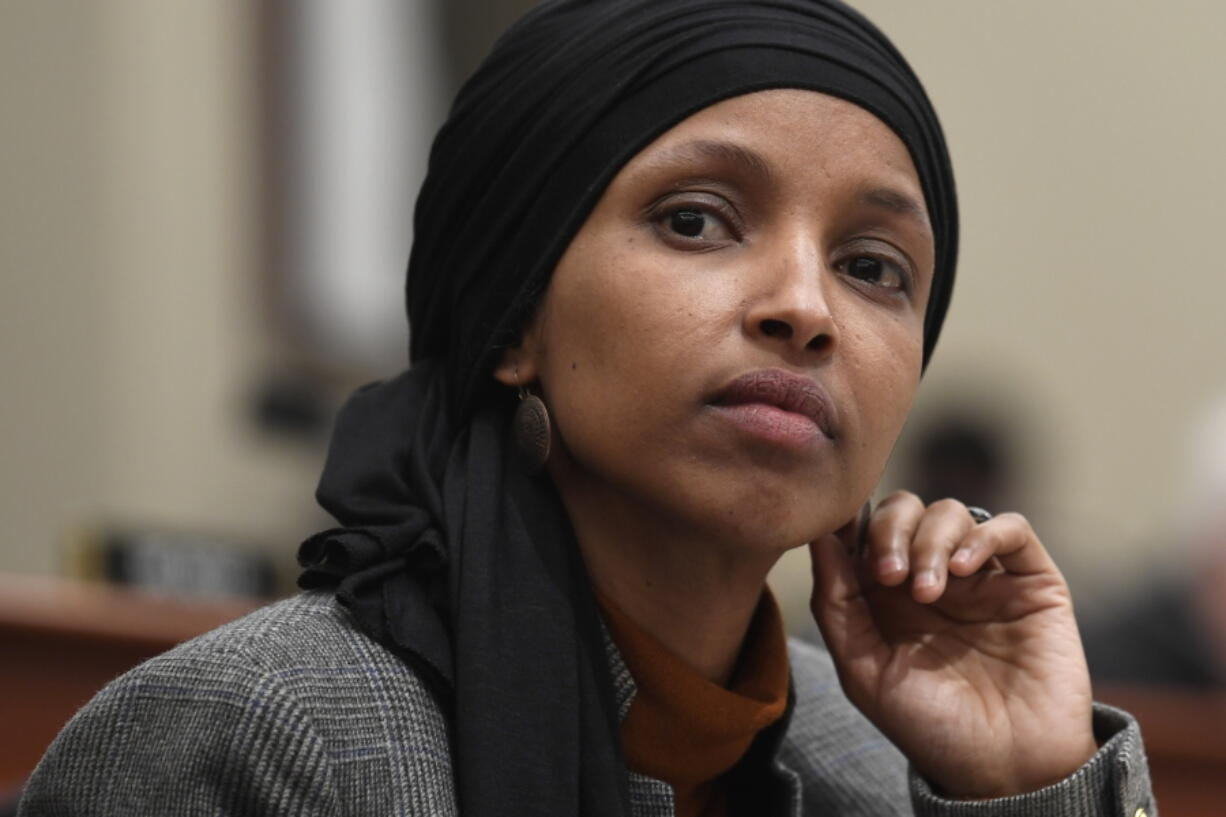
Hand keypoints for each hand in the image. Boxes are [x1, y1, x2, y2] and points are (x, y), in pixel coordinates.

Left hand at [808, 491, 1097, 798]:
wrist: (1005, 770)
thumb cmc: (930, 727)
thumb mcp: (864, 670)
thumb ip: (836, 603)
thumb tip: (818, 536)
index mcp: (888, 594)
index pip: (864, 529)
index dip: (852, 523)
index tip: (842, 536)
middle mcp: (933, 576)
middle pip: (906, 509)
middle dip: (890, 529)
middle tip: (889, 575)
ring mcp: (983, 577)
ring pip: (951, 513)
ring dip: (931, 541)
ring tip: (929, 592)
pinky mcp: (1032, 581)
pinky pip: (1010, 528)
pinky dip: (983, 536)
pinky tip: (965, 571)